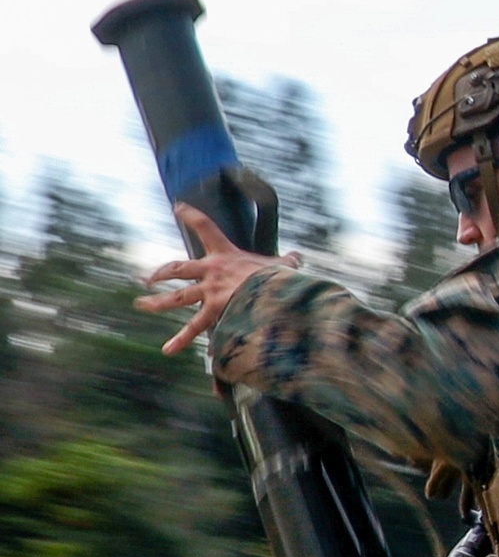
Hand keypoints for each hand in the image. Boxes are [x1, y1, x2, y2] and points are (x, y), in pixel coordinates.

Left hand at [135, 202, 301, 354]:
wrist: (271, 293)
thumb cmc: (277, 278)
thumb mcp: (282, 266)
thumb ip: (287, 263)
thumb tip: (299, 259)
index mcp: (225, 253)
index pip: (205, 227)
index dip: (190, 215)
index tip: (177, 207)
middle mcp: (211, 271)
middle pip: (178, 269)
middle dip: (160, 274)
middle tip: (146, 279)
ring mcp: (210, 292)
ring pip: (178, 298)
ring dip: (157, 302)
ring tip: (141, 304)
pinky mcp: (214, 312)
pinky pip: (196, 328)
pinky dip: (183, 340)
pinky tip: (168, 349)